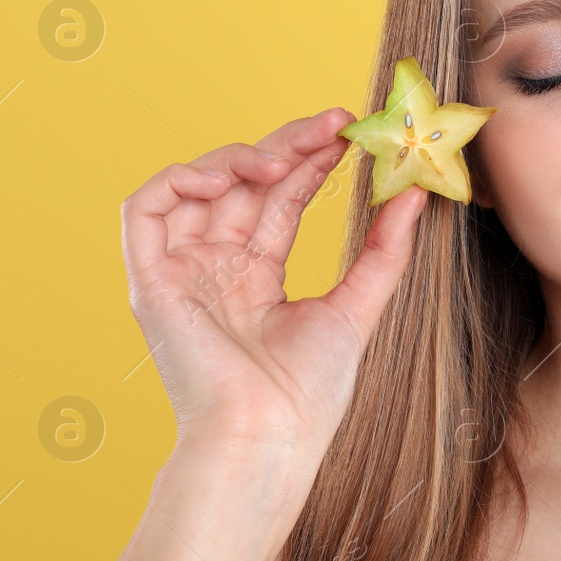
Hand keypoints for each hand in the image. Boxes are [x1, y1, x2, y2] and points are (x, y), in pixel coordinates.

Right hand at [121, 108, 427, 465]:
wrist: (269, 437)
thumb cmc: (308, 393)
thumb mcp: (357, 307)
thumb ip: (384, 249)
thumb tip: (415, 193)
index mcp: (257, 277)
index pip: (280, 199)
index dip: (310, 160)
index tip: (349, 131)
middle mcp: (216, 269)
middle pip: (243, 185)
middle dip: (286, 146)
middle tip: (332, 124)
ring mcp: (182, 273)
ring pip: (196, 186)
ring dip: (238, 158)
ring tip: (283, 160)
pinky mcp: (151, 281)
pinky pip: (145, 210)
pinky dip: (180, 180)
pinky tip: (227, 176)